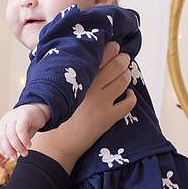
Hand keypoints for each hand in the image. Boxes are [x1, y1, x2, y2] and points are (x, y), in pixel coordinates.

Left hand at [0, 103, 50, 158]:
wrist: (39, 111)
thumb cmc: (28, 125)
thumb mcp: (19, 135)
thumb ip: (14, 143)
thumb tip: (11, 155)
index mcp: (3, 125)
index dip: (1, 149)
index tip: (8, 157)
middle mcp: (6, 120)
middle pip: (3, 137)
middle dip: (8, 150)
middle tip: (15, 158)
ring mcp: (14, 117)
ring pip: (11, 135)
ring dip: (18, 147)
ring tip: (24, 153)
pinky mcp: (23, 116)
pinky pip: (21, 130)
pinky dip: (24, 140)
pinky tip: (28, 145)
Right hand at [31, 42, 134, 172]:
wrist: (57, 141)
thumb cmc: (55, 114)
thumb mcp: (58, 88)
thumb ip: (68, 74)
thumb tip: (79, 59)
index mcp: (78, 78)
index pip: (100, 55)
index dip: (111, 49)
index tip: (114, 47)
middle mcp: (91, 88)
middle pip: (117, 65)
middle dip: (123, 59)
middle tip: (124, 58)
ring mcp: (101, 103)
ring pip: (124, 81)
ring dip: (127, 76)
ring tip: (125, 75)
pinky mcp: (108, 117)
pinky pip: (128, 104)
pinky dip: (131, 97)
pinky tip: (128, 95)